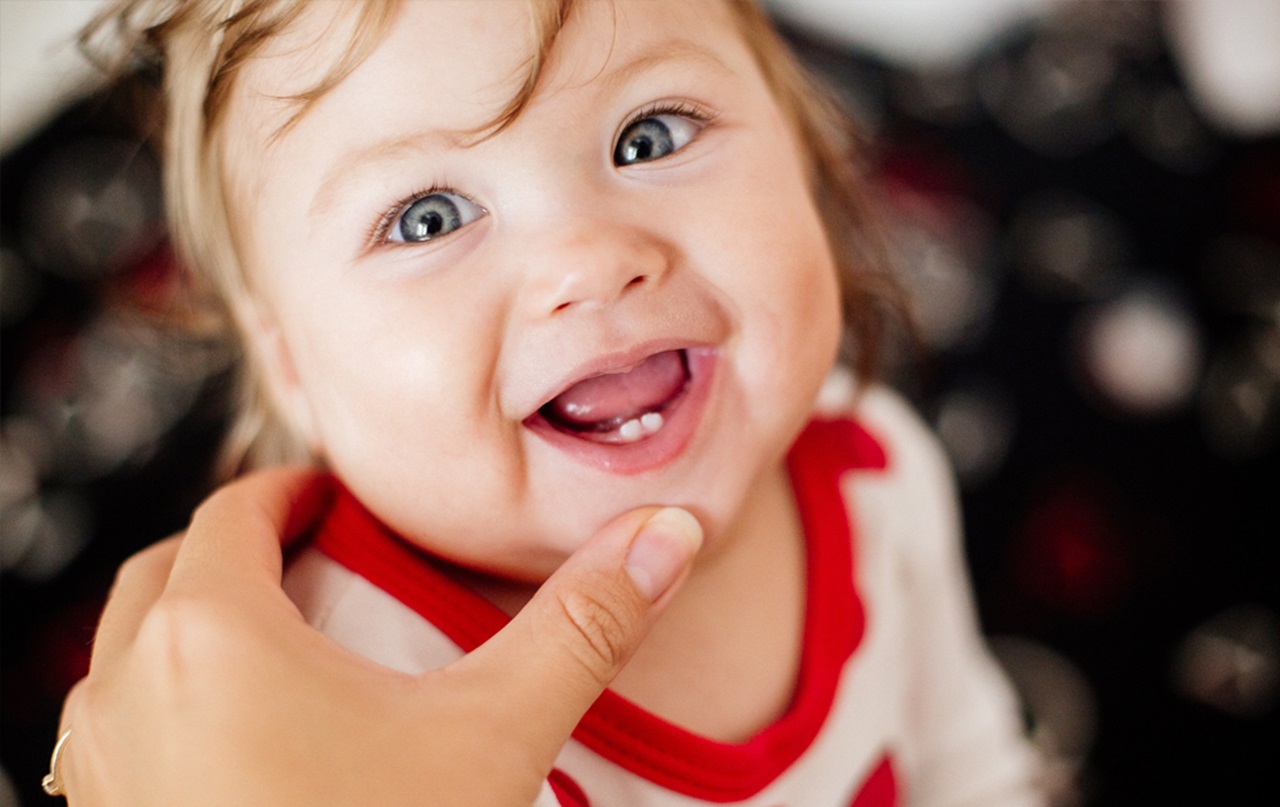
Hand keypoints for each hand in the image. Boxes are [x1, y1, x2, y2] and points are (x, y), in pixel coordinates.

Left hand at [51, 467, 701, 805]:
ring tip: (279, 648)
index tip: (333, 501)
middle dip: (237, 550)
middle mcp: (126, 692)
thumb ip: (581, 625)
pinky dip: (168, 707)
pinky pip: (119, 733)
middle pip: (168, 573)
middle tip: (308, 556)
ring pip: (128, 656)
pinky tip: (243, 746)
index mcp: (211, 635)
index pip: (234, 513)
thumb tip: (665, 536)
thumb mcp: (495, 735)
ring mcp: (104, 768)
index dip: (290, 494)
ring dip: (191, 630)